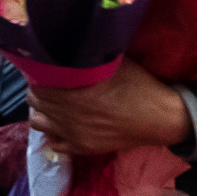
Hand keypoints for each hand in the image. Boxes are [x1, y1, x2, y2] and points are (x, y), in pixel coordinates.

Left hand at [27, 59, 189, 156]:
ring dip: (42, 112)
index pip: (38, 86)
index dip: (38, 77)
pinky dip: (53, 134)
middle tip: (46, 86)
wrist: (161, 118)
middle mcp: (69, 117)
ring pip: (39, 124)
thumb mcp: (115, 65)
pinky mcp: (82, 148)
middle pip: (36, 104)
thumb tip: (70, 46)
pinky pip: (55, 145)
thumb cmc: (140, 87)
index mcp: (75, 95)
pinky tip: (60, 125)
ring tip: (51, 105)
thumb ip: (88, 60)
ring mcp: (74, 135)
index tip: (43, 72)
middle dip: (38, 93)